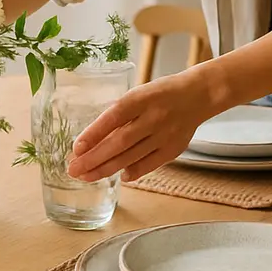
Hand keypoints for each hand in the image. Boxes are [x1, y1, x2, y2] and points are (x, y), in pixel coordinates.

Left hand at [67, 68, 223, 182]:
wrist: (198, 95)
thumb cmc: (160, 94)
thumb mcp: (138, 94)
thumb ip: (119, 114)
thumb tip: (92, 140)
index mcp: (141, 98)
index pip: (113, 117)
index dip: (93, 133)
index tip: (76, 148)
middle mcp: (153, 117)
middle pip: (120, 142)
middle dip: (94, 158)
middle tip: (73, 169)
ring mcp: (165, 134)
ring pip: (131, 156)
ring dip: (106, 168)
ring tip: (87, 176)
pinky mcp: (174, 148)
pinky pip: (150, 164)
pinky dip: (133, 171)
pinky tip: (119, 177)